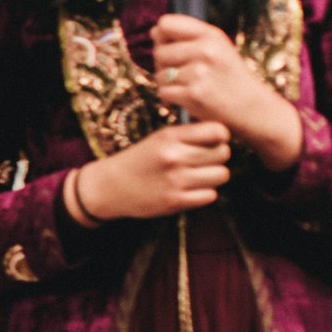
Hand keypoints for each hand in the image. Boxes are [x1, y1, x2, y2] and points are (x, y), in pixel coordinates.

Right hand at [69, 121, 230, 223]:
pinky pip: (210, 195)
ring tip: (199, 176)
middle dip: (218, 156)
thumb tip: (222, 135)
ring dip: (214, 176)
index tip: (212, 142)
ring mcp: (175, 180)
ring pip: (221, 174)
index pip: (217, 131)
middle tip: (205, 160)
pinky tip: (190, 189)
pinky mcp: (176, 201)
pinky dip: (204, 193)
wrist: (109, 186)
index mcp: (169, 136)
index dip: (220, 137)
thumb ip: (187, 135)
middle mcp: (174, 156)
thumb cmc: (137, 160)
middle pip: (223, 153)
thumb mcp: (157, 139)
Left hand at [152, 14, 302, 169]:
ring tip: (188, 85)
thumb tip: (154, 31)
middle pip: (159, 51)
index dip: (162, 37)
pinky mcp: (194, 94)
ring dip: (168, 83)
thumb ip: (188, 37)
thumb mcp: (218, 47)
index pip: (165, 24)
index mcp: (211, 35)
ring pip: (160, 74)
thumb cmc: (228, 76)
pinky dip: (171, 97)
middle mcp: (206, 50)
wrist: (252, 108)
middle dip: (164, 64)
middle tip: (182, 72)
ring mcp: (199, 72)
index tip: (170, 47)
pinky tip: (186, 97)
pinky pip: (164, 92)